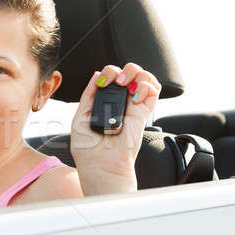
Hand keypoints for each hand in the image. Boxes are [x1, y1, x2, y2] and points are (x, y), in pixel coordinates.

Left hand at [70, 62, 161, 194]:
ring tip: (126, 85)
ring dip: (137, 74)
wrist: (100, 164)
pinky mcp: (144, 114)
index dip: (108, 73)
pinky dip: (147, 86)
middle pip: (129, 73)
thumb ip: (89, 95)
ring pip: (144, 78)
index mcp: (105, 102)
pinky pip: (153, 91)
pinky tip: (136, 96)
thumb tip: (97, 75)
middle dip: (122, 70)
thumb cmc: (88, 148)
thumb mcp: (80, 116)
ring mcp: (133, 107)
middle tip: (116, 82)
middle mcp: (121, 102)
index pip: (112, 77)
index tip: (102, 82)